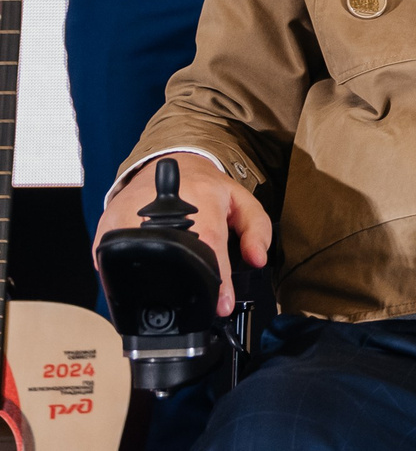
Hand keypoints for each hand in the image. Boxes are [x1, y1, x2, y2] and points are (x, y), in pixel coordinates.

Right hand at [94, 155, 270, 317]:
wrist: (171, 162)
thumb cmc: (206, 187)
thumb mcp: (241, 201)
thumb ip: (257, 229)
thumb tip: (257, 259)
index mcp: (201, 201)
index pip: (209, 244)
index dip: (216, 280)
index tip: (220, 305)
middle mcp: (162, 207)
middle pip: (169, 256)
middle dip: (185, 284)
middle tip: (193, 299)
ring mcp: (128, 216)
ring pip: (136, 261)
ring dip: (153, 280)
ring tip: (167, 283)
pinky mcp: (106, 226)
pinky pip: (110, 261)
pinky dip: (124, 275)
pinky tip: (140, 273)